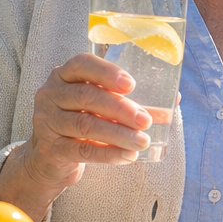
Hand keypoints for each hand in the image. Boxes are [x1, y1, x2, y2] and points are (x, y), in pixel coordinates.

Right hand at [0, 54, 152, 221]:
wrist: (49, 156)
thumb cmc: (82, 119)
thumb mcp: (97, 104)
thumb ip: (127, 98)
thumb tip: (174, 99)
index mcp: (64, 75)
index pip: (82, 64)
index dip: (107, 73)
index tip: (131, 84)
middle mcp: (51, 94)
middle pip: (87, 97)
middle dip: (121, 109)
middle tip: (146, 120)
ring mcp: (47, 122)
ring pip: (86, 125)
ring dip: (119, 134)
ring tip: (143, 141)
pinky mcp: (51, 149)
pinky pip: (83, 150)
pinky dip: (108, 154)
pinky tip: (128, 156)